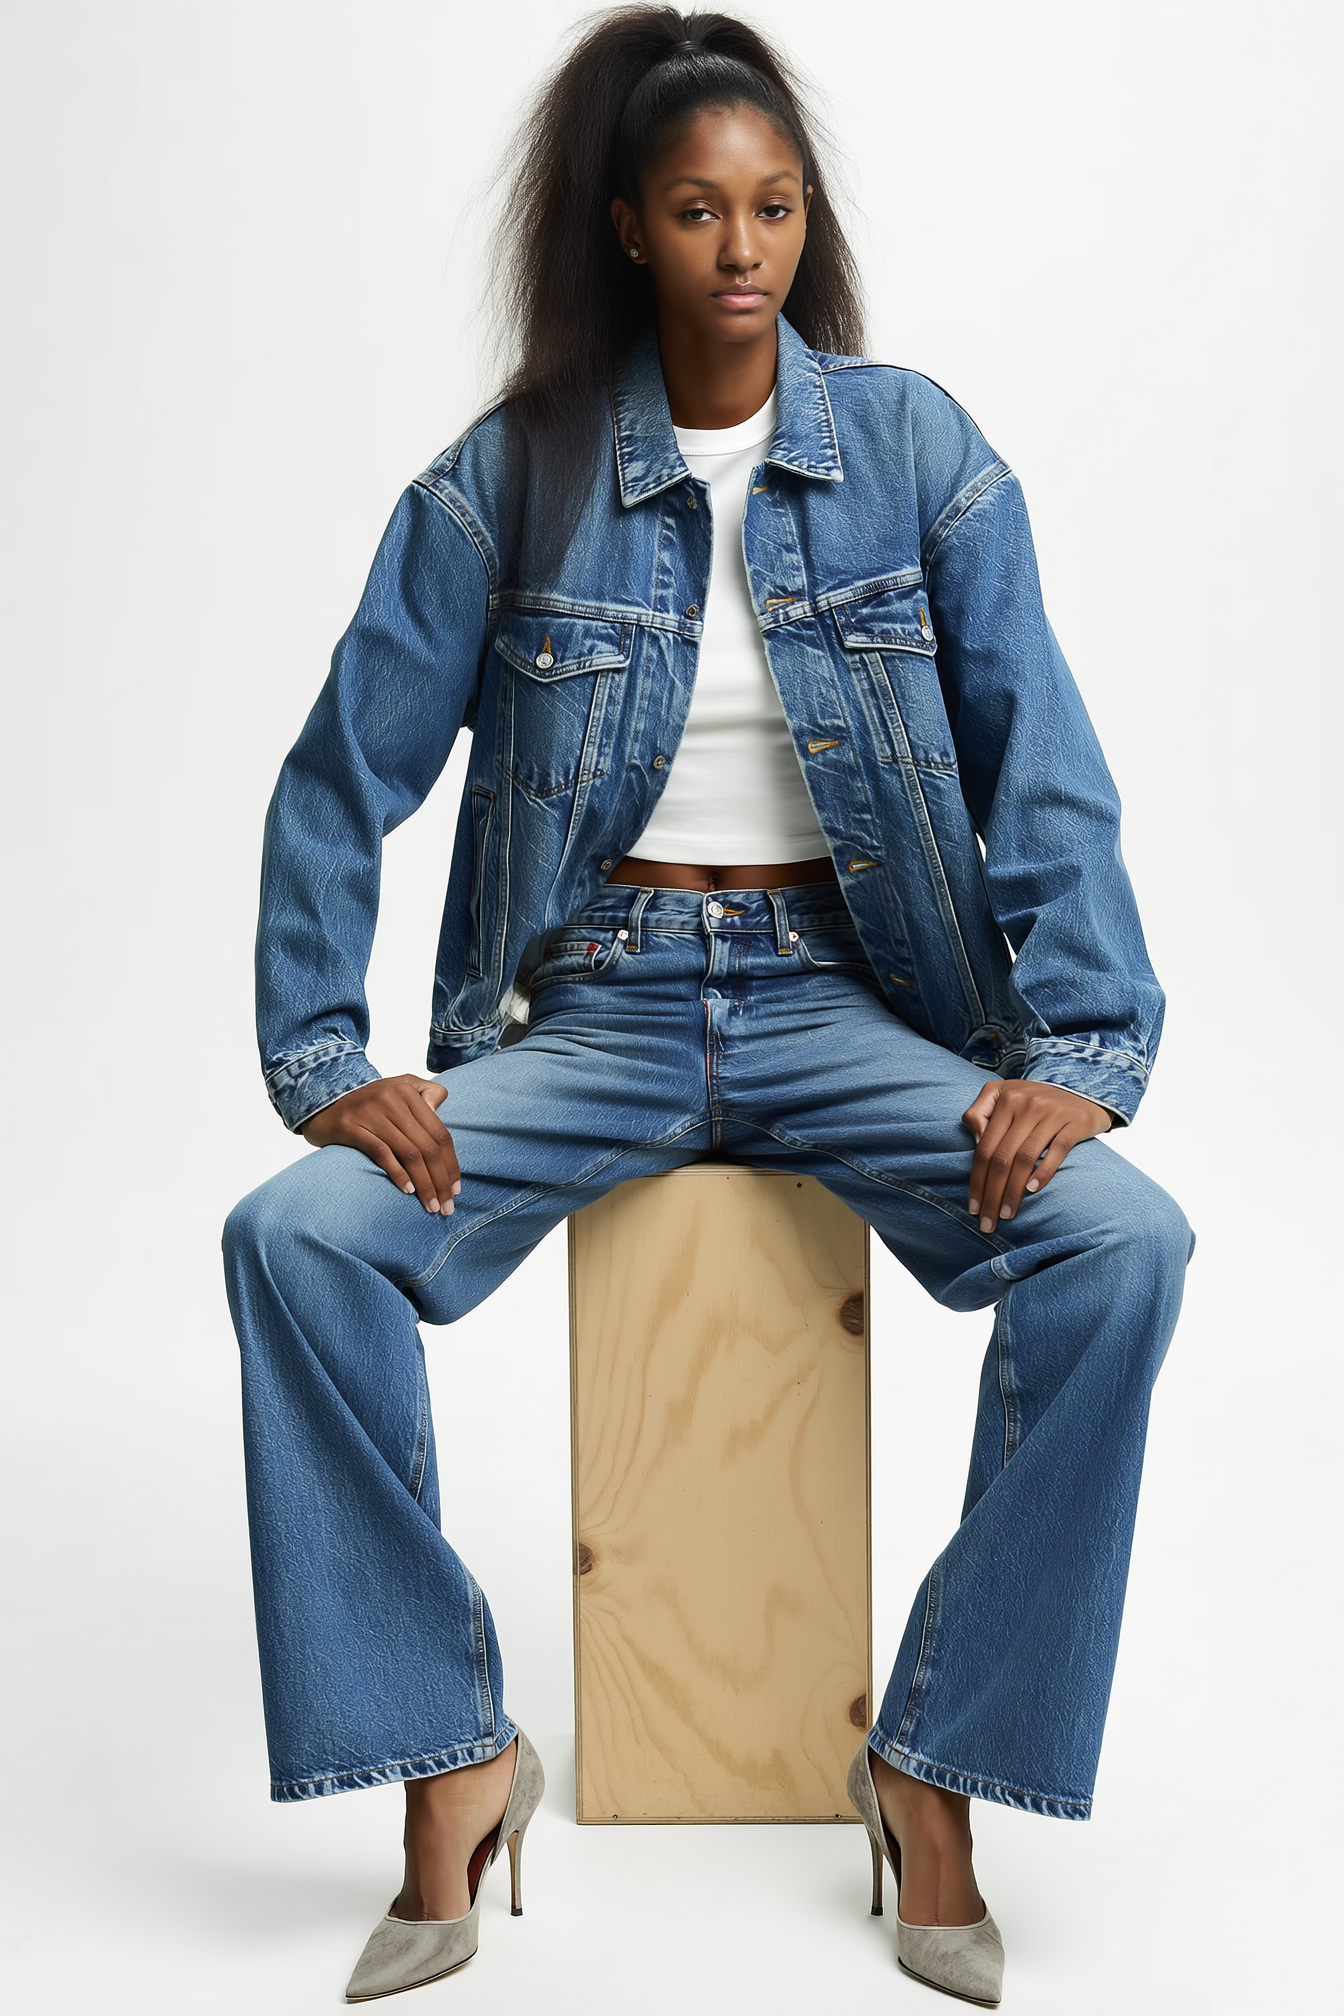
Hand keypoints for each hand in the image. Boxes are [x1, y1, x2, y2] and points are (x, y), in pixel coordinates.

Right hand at [300, 1075, 460, 1213]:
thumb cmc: (366, 1100)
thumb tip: (441, 1111)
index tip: (455, 1189)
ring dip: (424, 1184)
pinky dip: (398, 1173)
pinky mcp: (351, 1127)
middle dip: (440, 1180)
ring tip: (431, 1205)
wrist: (320, 1098)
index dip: (451, 1164)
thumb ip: (425, 1093)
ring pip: (409, 1153)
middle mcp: (392, 1100)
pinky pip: (381, 1153)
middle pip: (427, 1147)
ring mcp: (371, 1113)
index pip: (440, 1133)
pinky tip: (408, 1191)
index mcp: (408, 1092)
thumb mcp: (397, 1087)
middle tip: (447, 1206)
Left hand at [963, 1080, 1110, 1232]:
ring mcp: (1052, 1113)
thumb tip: (976, 1140)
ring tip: (1007, 1214)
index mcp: (1006, 1100)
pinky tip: (1032, 1190)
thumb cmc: (1036, 1098)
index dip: (976, 1181)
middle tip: (988, 1221)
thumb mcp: (1003, 1093)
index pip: (984, 1148)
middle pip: (1002, 1157)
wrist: (1082, 1087)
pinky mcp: (1075, 1122)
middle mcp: (1027, 1105)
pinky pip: (1057, 1151)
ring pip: (1025, 1158)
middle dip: (991, 1194)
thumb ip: (980, 1112)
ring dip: (1013, 1191)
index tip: (973, 1207)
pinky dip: (1044, 1172)